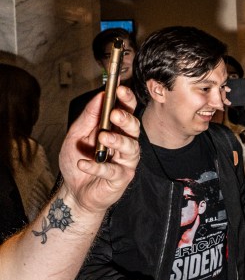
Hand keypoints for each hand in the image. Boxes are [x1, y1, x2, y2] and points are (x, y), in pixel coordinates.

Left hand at [59, 86, 140, 215]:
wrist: (75, 191)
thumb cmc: (79, 160)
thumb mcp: (76, 136)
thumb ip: (88, 118)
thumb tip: (99, 96)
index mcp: (116, 129)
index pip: (126, 111)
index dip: (126, 99)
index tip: (120, 88)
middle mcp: (125, 143)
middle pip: (134, 128)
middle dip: (126, 119)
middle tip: (115, 114)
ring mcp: (126, 161)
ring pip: (130, 148)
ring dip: (118, 141)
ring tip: (103, 137)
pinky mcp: (122, 178)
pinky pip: (112, 171)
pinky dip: (97, 167)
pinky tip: (84, 164)